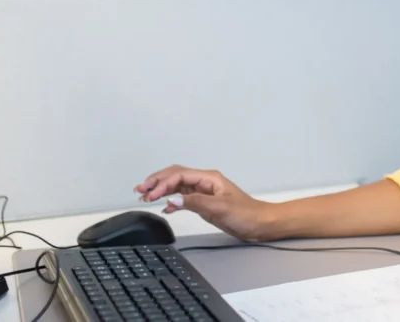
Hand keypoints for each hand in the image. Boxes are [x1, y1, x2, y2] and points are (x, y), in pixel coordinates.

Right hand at [134, 166, 273, 241]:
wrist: (260, 223)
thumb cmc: (245, 213)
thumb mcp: (219, 208)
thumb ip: (195, 202)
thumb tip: (172, 200)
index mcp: (209, 178)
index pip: (179, 176)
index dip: (162, 184)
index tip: (150, 195)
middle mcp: (205, 181)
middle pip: (175, 176)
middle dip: (157, 181)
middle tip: (140, 190)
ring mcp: (204, 191)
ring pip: (177, 185)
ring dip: (161, 189)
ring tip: (145, 196)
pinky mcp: (205, 202)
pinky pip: (183, 197)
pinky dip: (172, 199)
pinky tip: (165, 206)